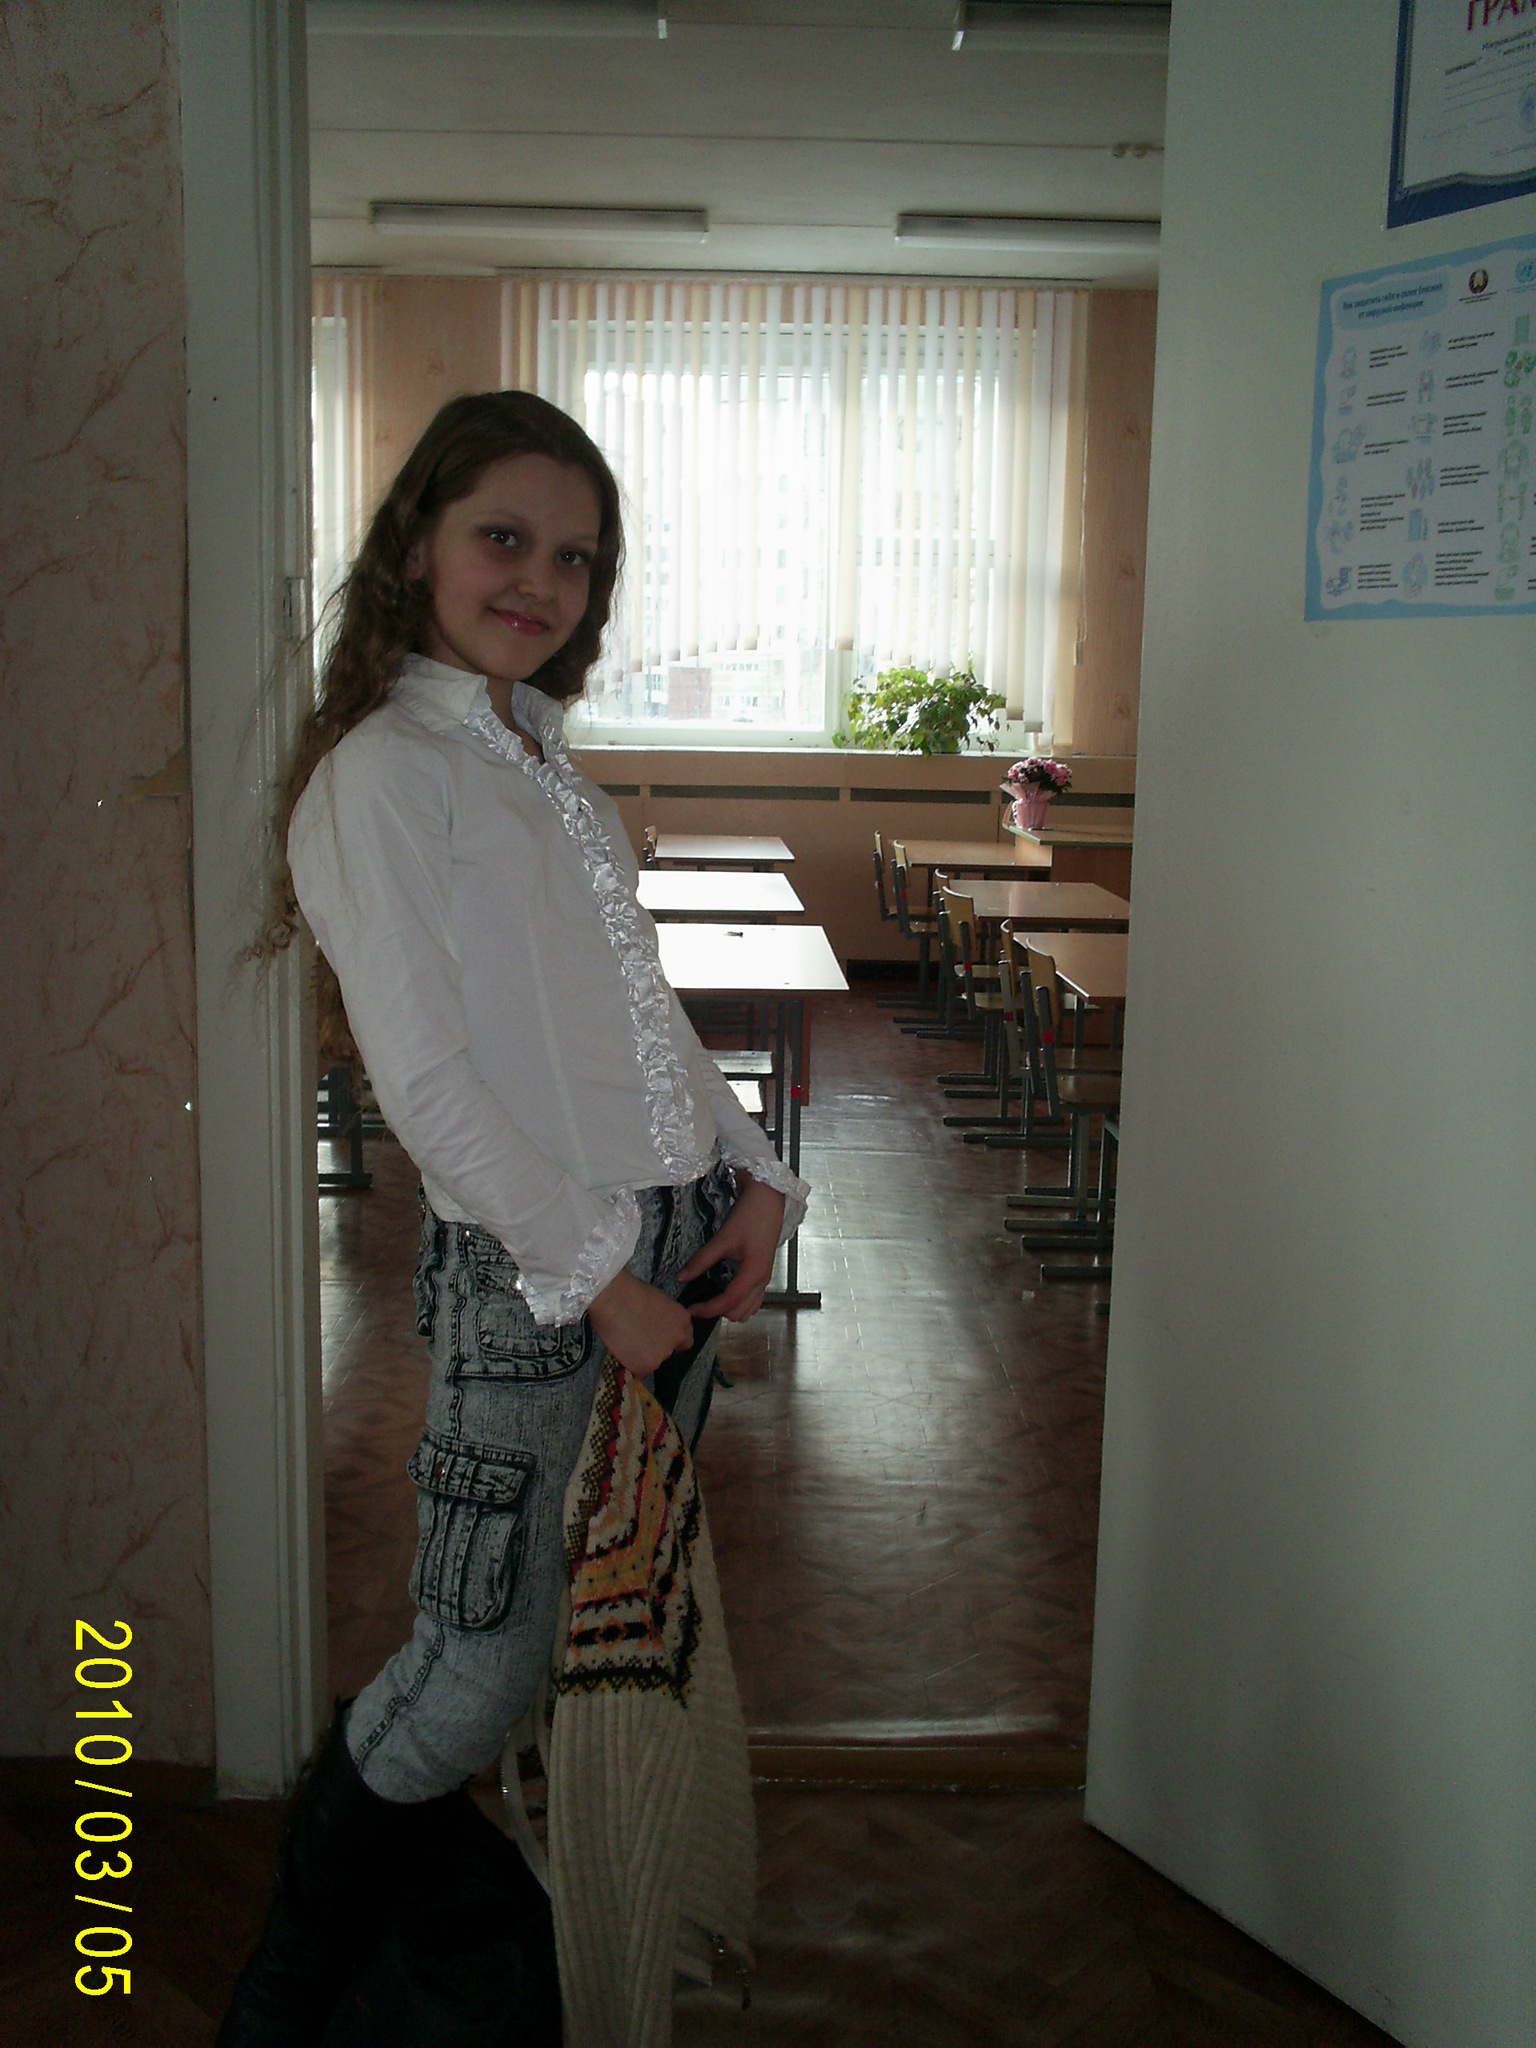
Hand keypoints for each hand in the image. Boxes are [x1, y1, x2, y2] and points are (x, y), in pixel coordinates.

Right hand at [588, 1267, 693, 1376]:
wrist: (613, 1299)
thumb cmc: (630, 1292)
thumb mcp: (658, 1302)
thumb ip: (664, 1319)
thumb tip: (656, 1327)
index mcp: (683, 1320)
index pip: (684, 1340)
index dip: (670, 1340)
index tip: (658, 1338)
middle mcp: (677, 1339)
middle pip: (668, 1352)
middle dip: (655, 1348)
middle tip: (638, 1339)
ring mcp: (663, 1354)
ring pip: (653, 1362)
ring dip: (642, 1357)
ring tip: (626, 1342)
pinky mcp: (646, 1366)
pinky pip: (639, 1371)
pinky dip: (630, 1364)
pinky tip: (622, 1350)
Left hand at [675, 1175, 785, 1322]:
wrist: (768, 1198)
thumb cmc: (750, 1215)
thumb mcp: (722, 1238)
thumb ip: (701, 1260)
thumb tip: (681, 1277)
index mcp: (753, 1273)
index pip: (728, 1302)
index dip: (708, 1309)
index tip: (690, 1309)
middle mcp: (762, 1280)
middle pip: (739, 1312)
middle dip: (718, 1311)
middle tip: (698, 1302)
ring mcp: (765, 1278)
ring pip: (748, 1309)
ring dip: (729, 1309)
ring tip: (709, 1299)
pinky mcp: (763, 1272)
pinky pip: (753, 1299)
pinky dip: (738, 1302)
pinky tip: (724, 1291)